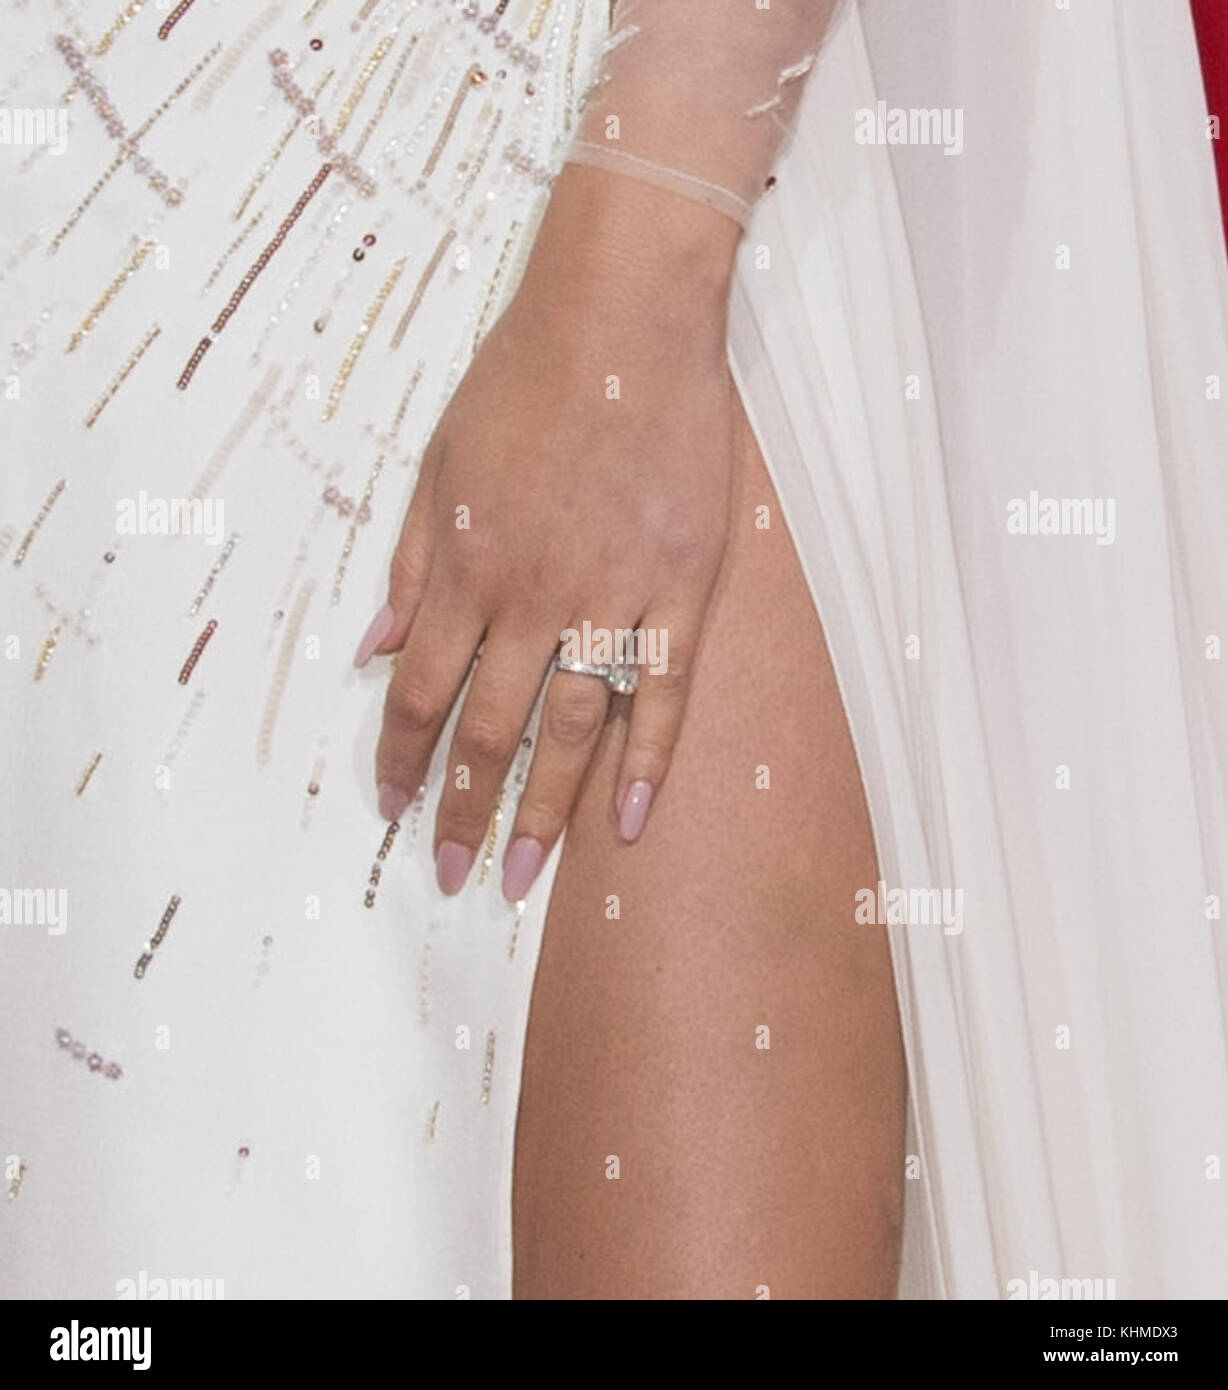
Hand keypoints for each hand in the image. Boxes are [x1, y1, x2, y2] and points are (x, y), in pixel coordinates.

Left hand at [355, 163, 741, 901]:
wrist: (624, 318)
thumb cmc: (524, 381)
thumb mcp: (438, 465)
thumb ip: (410, 566)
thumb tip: (372, 651)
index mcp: (467, 570)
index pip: (420, 693)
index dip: (400, 757)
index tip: (390, 808)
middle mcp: (532, 599)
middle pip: (490, 730)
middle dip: (464, 811)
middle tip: (453, 876)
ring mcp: (612, 597)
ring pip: (572, 728)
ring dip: (544, 809)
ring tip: (526, 876)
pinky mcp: (679, 588)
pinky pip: (665, 691)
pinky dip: (649, 759)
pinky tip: (632, 818)